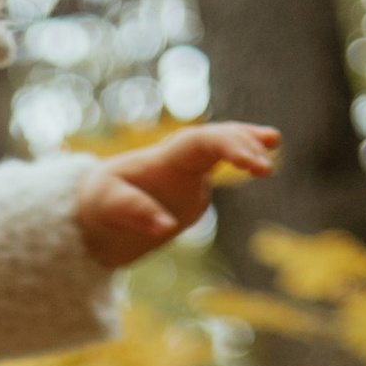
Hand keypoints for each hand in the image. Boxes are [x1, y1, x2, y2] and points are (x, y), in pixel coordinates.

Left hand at [76, 121, 279, 268]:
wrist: (92, 215)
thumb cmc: (96, 205)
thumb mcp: (105, 208)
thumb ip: (135, 213)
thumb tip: (167, 228)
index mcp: (163, 158)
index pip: (202, 142)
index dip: (230, 147)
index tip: (253, 163)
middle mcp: (180, 161)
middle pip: (218, 138)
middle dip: (243, 144)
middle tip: (266, 166)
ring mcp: (189, 175)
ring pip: (222, 146)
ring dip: (246, 144)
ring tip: (274, 142)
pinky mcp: (192, 193)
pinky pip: (220, 168)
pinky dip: (241, 160)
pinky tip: (261, 163)